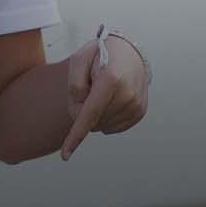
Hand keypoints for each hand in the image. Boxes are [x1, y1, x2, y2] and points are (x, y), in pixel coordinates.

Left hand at [59, 34, 148, 159]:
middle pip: (93, 121)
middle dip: (84, 110)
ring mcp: (136, 104)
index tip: (65, 155)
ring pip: (103, 126)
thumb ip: (74, 86)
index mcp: (111, 80)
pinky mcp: (140, 111)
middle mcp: (128, 94)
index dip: (76, 136)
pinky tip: (110, 101)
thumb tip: (80, 114)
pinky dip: (106, 118)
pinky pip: (114, 127)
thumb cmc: (101, 54)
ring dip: (96, 114)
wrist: (128, 50)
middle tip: (90, 87)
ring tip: (103, 91)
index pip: (89, 114)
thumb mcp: (79, 60)